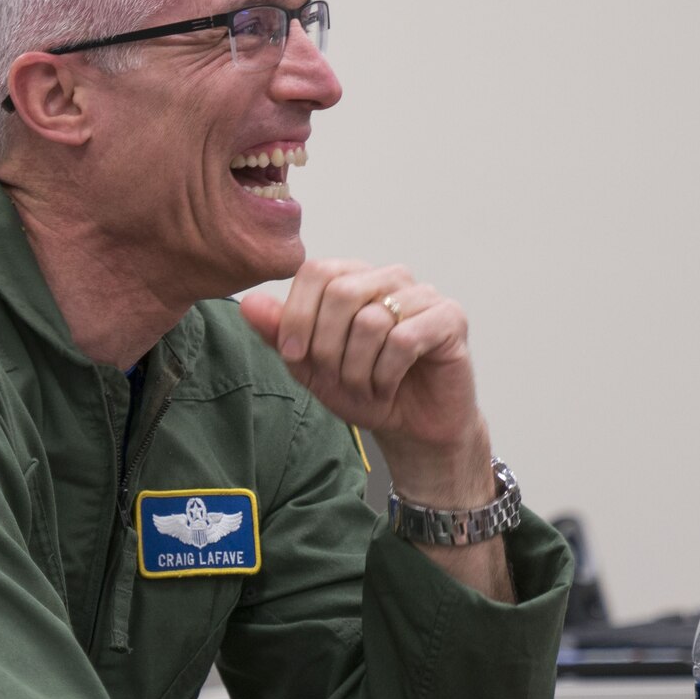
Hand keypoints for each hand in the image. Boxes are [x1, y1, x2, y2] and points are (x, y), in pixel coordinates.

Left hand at [239, 259, 485, 493]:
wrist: (410, 427)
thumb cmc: (363, 389)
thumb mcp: (307, 366)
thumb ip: (278, 333)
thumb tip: (249, 304)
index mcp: (354, 278)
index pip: (316, 271)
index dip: (297, 315)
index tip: (292, 354)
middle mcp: (390, 278)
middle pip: (341, 292)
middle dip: (327, 347)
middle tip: (335, 378)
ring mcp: (423, 295)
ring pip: (371, 320)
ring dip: (357, 369)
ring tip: (365, 386)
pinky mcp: (450, 319)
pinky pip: (404, 339)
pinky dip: (386, 373)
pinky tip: (388, 386)